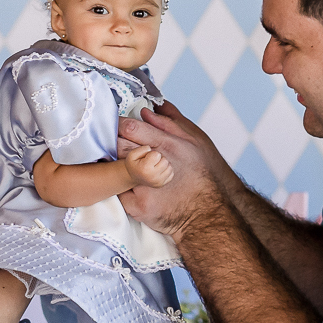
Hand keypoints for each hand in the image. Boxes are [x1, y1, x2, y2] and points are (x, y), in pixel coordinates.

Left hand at [117, 101, 233, 240]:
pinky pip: (116, 191)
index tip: (119, 126)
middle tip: (119, 145)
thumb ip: (169, 122)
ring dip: (115, 163)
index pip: (129, 127)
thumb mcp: (195, 141)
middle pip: (117, 145)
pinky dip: (119, 186)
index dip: (119, 125)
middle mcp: (153, 164)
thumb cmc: (205, 175)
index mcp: (166, 145)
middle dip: (115, 142)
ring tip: (126, 164)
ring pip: (113, 167)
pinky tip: (129, 185)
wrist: (209, 213)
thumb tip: (148, 109)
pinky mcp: (138, 207)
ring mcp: (143, 187)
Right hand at [123, 145, 173, 187]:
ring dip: (163, 164)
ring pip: (170, 167)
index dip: (152, 153)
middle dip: (159, 158)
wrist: (132, 177)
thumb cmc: (133, 164)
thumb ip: (142, 149)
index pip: (157, 154)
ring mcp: (158, 182)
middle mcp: (153, 177)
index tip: (146, 158)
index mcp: (145, 169)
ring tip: (155, 165)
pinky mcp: (162, 184)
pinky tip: (159, 170)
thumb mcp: (132, 154)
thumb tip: (151, 149)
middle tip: (152, 161)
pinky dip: (166, 170)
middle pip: (165, 161)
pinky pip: (171, 173)